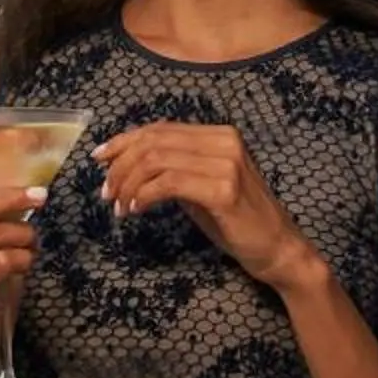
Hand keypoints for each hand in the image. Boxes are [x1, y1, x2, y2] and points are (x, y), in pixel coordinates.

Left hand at [94, 122, 317, 286]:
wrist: (277, 248)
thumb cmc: (238, 221)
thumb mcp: (202, 187)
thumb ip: (174, 169)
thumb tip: (127, 163)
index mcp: (218, 135)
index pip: (160, 129)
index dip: (124, 141)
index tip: (100, 160)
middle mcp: (223, 141)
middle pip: (154, 141)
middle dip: (121, 166)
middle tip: (105, 193)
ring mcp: (226, 163)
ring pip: (156, 160)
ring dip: (128, 183)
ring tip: (118, 206)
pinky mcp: (224, 189)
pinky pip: (168, 183)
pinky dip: (143, 195)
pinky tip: (135, 210)